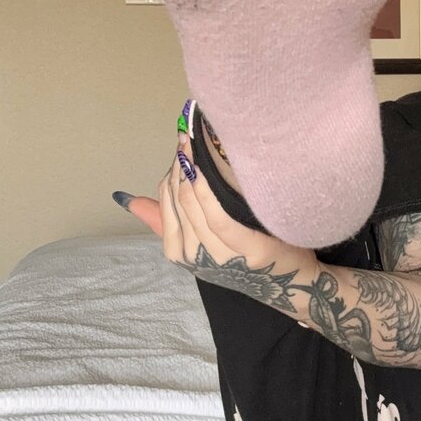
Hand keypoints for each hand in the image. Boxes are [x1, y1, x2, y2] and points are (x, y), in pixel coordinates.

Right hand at [120, 134, 289, 292]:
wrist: (290, 282)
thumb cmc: (246, 255)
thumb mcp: (203, 240)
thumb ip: (168, 221)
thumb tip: (130, 200)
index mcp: (179, 254)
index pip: (164, 203)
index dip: (170, 174)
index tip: (180, 149)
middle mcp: (194, 257)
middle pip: (178, 199)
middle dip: (180, 166)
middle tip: (187, 139)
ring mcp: (218, 256)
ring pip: (192, 204)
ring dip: (190, 171)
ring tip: (194, 145)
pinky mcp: (245, 250)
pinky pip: (218, 216)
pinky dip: (207, 190)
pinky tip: (205, 170)